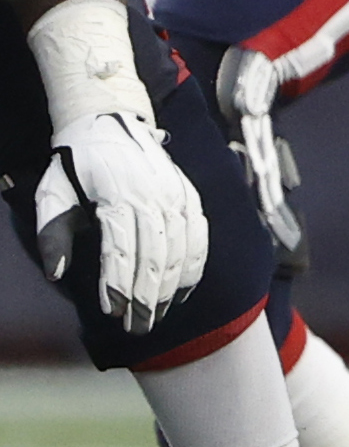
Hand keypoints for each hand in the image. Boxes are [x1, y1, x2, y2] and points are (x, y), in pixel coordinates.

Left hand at [30, 109, 207, 333]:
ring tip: (158, 315)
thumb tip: (56, 274)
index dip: (118, 285)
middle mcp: (153, 196)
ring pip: (180, 250)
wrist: (107, 119)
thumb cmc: (75, 163)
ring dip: (171, 287)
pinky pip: (199, 235)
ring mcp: (176, 195)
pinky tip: (184, 289)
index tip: (112, 314)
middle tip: (138, 328)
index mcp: (117, 196)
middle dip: (147, 297)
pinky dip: (194, 264)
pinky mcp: (189, 195)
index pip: (121, 250)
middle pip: (155, 256)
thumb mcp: (52, 194)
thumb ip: (53, 235)